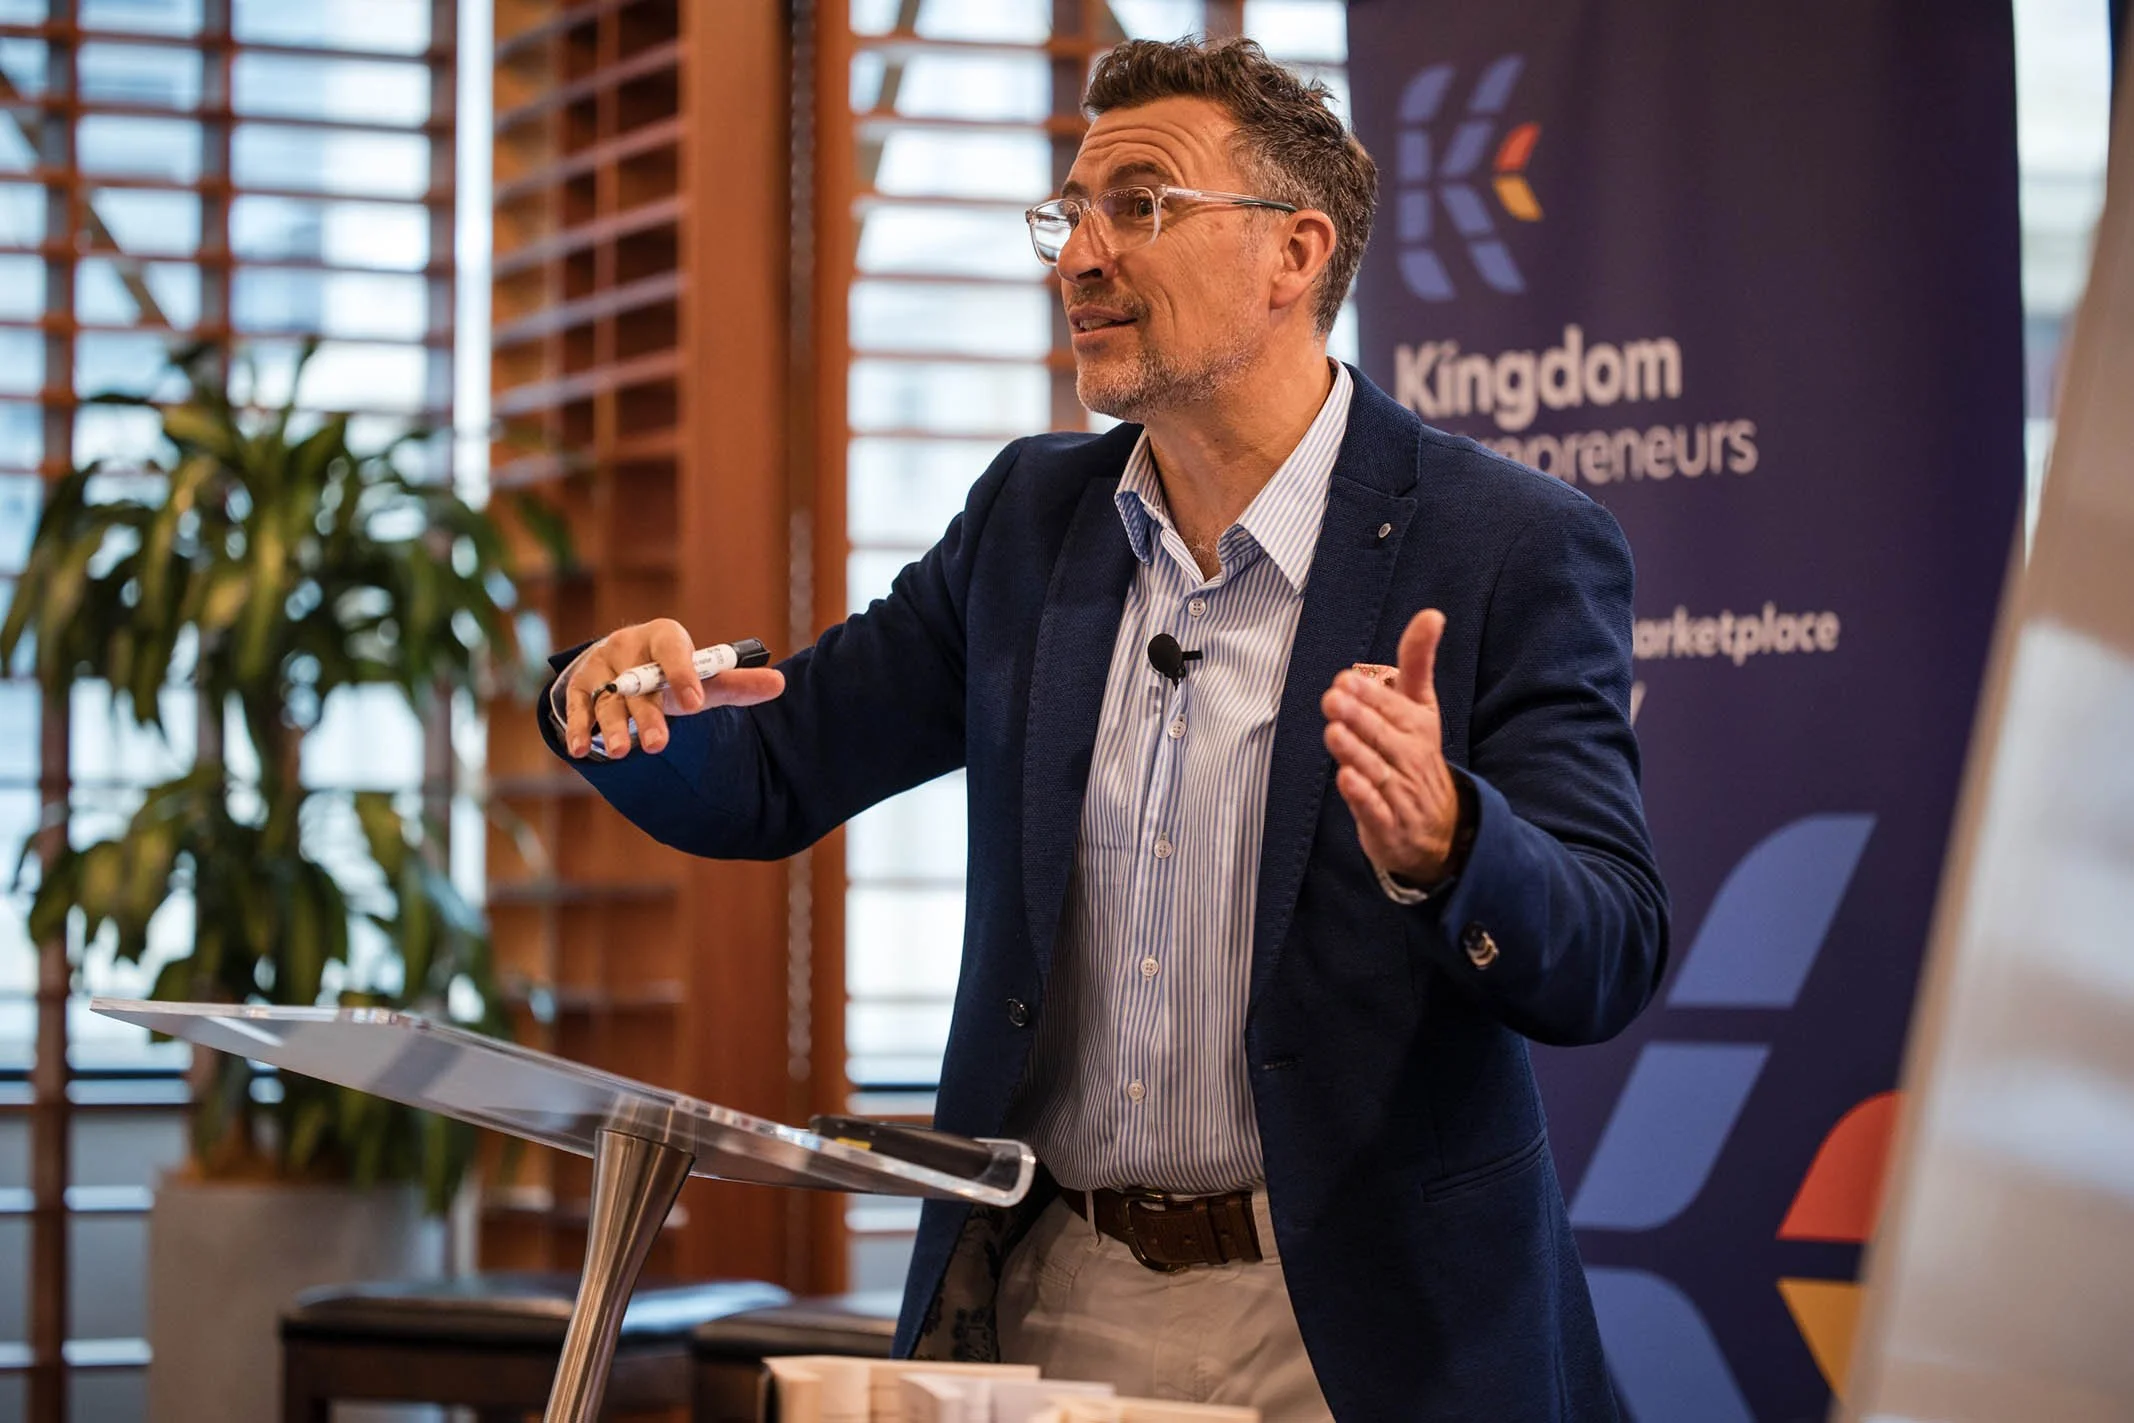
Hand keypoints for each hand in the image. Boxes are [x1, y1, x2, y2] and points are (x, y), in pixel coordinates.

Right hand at [564, 618, 784, 758]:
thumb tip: (779, 684)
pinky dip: (578, 728)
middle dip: (648, 715)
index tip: (694, 704)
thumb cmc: (672, 670)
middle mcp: (629, 647)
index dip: (683, 676)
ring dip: (613, 727)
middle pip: (640, 684)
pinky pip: (578, 707)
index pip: (673, 652)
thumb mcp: (702, 674)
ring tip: (622, 753)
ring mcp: (601, 667)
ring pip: (608, 700)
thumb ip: (736, 683)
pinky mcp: (579, 686)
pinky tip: (581, 750)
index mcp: (664, 637)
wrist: (624, 659)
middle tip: (659, 746)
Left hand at [1321, 608, 1460, 882]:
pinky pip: (1375, 810)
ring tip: (1334, 732)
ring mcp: (1401, 794)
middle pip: (1384, 737)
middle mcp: (1411, 759)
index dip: (1370, 696)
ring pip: (1377, 771)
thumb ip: (1417, 663)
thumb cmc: (1418, 756)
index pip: (1395, 709)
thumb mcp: (1422, 708)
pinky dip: (1362, 796)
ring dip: (1355, 752)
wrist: (1440, 829)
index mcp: (1418, 727)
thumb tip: (1432, 614)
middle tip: (1333, 699)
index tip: (1345, 681)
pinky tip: (1345, 781)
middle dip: (1359, 718)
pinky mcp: (1387, 824)